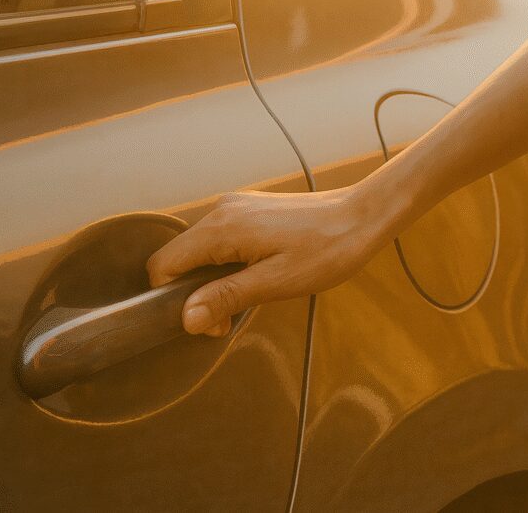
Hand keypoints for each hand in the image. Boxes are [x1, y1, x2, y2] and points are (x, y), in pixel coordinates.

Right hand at [146, 187, 391, 336]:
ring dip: (216, 280)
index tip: (212, 321)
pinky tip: (261, 274)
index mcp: (221, 228)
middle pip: (181, 259)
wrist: (363, 216)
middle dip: (197, 294)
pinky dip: (230, 264)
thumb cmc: (326, 251)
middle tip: (234, 317)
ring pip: (202, 251)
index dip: (175, 300)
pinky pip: (223, 240)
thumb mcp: (275, 282)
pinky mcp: (252, 209)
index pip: (164, 265)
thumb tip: (186, 319)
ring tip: (254, 294)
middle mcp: (221, 211)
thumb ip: (227, 297)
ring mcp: (237, 206)